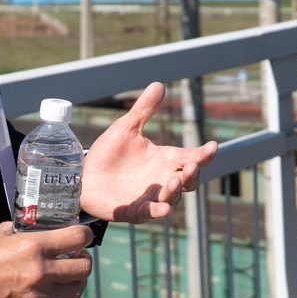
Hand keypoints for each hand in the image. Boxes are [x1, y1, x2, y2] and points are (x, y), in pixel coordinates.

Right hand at [0, 222, 93, 297]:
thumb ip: (18, 231)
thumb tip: (31, 227)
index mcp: (33, 248)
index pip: (77, 238)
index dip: (84, 235)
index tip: (81, 235)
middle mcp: (40, 273)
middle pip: (83, 268)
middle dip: (83, 259)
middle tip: (76, 256)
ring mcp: (36, 297)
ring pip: (73, 291)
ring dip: (73, 281)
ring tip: (65, 275)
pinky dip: (50, 295)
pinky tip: (38, 288)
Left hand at [79, 81, 218, 222]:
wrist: (84, 175)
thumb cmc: (109, 152)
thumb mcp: (126, 127)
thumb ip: (144, 109)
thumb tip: (159, 84)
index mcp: (165, 159)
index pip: (192, 157)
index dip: (204, 154)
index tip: (212, 146)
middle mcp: (163, 178)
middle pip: (189, 180)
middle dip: (193, 174)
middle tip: (192, 165)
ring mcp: (151, 196)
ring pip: (173, 197)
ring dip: (176, 191)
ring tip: (173, 180)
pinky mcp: (135, 210)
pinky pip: (151, 213)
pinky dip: (159, 211)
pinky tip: (164, 208)